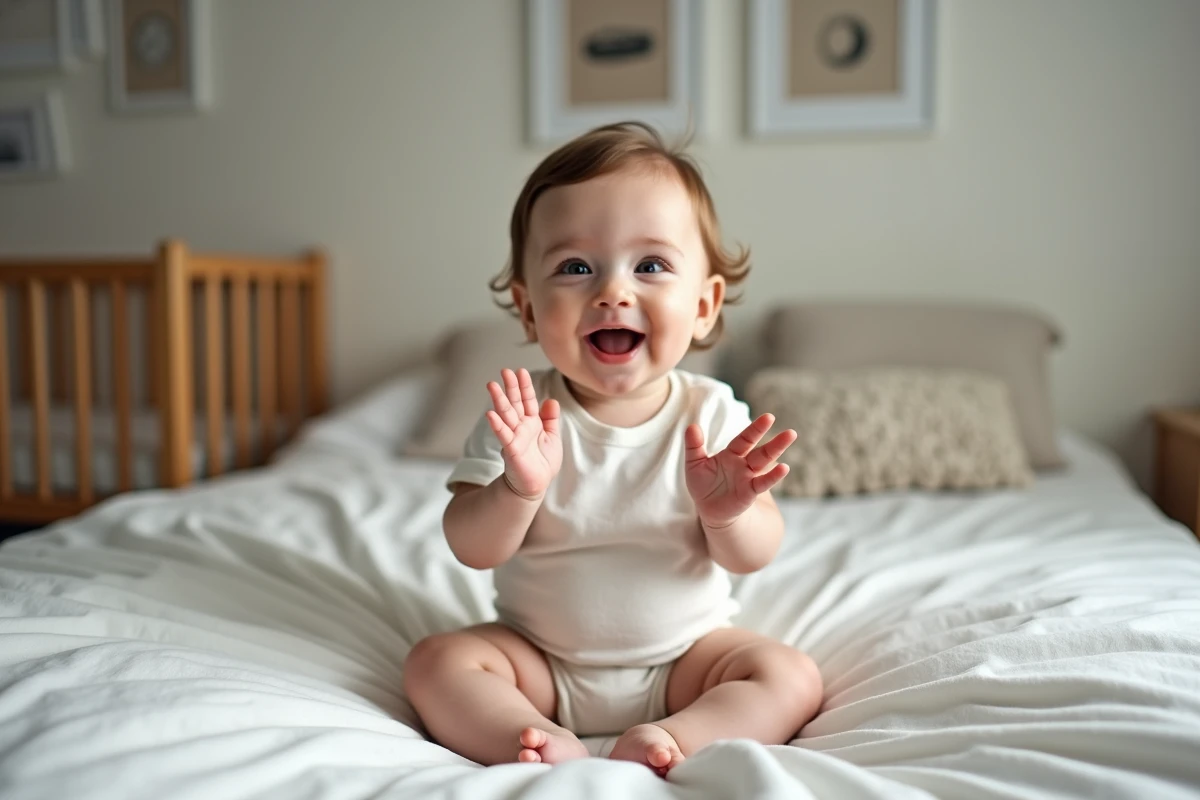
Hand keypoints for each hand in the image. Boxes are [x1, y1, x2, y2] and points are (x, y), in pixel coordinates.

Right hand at [485, 368, 561, 499]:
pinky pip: (503, 435)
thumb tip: (551, 400)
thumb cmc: (543, 462)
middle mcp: (521, 426)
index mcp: (532, 422)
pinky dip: (497, 425)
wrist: (536, 484)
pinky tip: (490, 414)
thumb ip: (550, 419)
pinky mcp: (511, 449)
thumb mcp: (552, 437)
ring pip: (506, 415)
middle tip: (504, 371)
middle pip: (514, 403)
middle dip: (510, 387)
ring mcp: (514, 436)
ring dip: (498, 400)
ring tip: (491, 385)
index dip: (524, 386)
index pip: (527, 400)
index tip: (520, 371)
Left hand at [685, 414, 796, 528]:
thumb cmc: (703, 484)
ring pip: (765, 464)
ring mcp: (749, 478)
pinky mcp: (749, 493)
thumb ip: (693, 446)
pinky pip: (762, 484)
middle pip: (761, 451)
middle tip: (790, 433)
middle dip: (775, 442)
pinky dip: (773, 476)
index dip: (756, 429)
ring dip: (777, 453)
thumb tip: (692, 426)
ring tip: (791, 443)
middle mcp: (744, 464)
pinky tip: (784, 468)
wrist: (709, 509)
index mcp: (732, 454)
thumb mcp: (694, 464)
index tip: (769, 417)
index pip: (745, 439)